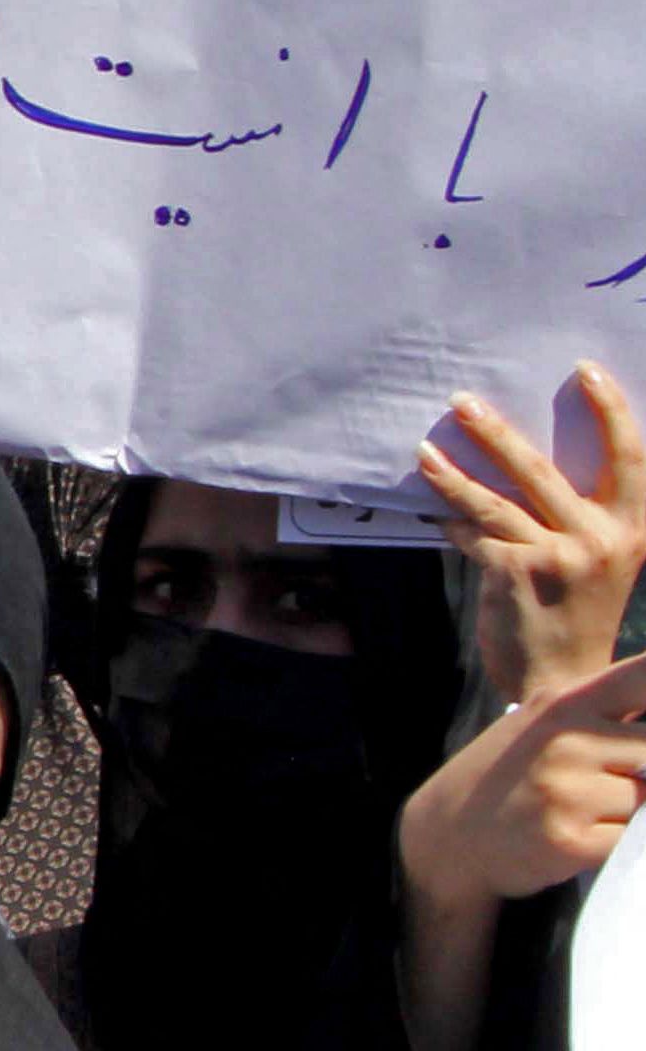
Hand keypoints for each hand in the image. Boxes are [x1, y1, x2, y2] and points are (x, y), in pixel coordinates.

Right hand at [402, 648, 645, 916]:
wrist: (444, 837)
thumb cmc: (505, 777)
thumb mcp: (541, 724)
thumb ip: (604, 714)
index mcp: (562, 703)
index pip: (644, 677)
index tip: (638, 734)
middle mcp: (566, 741)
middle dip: (640, 770)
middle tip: (600, 781)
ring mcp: (568, 791)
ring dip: (627, 812)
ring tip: (583, 814)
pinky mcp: (571, 841)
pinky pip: (632, 840)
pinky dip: (614, 844)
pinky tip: (578, 839)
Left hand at [422, 368, 645, 707]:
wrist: (564, 680)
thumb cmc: (578, 611)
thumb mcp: (603, 560)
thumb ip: (584, 515)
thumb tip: (528, 459)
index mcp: (635, 528)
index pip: (631, 456)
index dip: (611, 409)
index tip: (585, 370)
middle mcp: (603, 538)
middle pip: (545, 469)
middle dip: (498, 432)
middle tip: (462, 400)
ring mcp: (559, 555)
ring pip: (495, 499)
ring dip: (454, 472)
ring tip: (424, 448)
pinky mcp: (515, 572)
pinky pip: (472, 534)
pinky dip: (449, 520)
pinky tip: (432, 510)